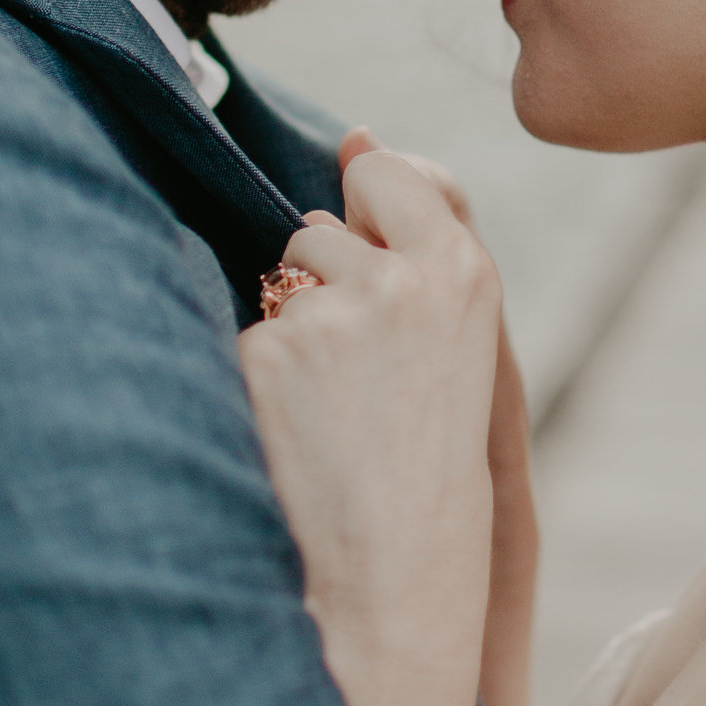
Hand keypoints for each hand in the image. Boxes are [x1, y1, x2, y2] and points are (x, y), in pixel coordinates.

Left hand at [240, 145, 499, 705]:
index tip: (379, 282)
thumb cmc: (429, 453)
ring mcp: (327, 316)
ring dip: (288, 333)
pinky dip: (259, 379)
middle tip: (363, 384)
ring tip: (332, 414)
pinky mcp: (264, 356)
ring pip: (277, 282)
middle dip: (323, 288)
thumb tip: (353, 128)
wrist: (395, 576)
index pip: (382, 172)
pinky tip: (296, 434)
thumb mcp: (454, 333)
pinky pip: (244, 336)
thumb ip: (413, 227)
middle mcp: (398, 279)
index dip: (367, 222)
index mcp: (462, 268)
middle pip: (319, 232)